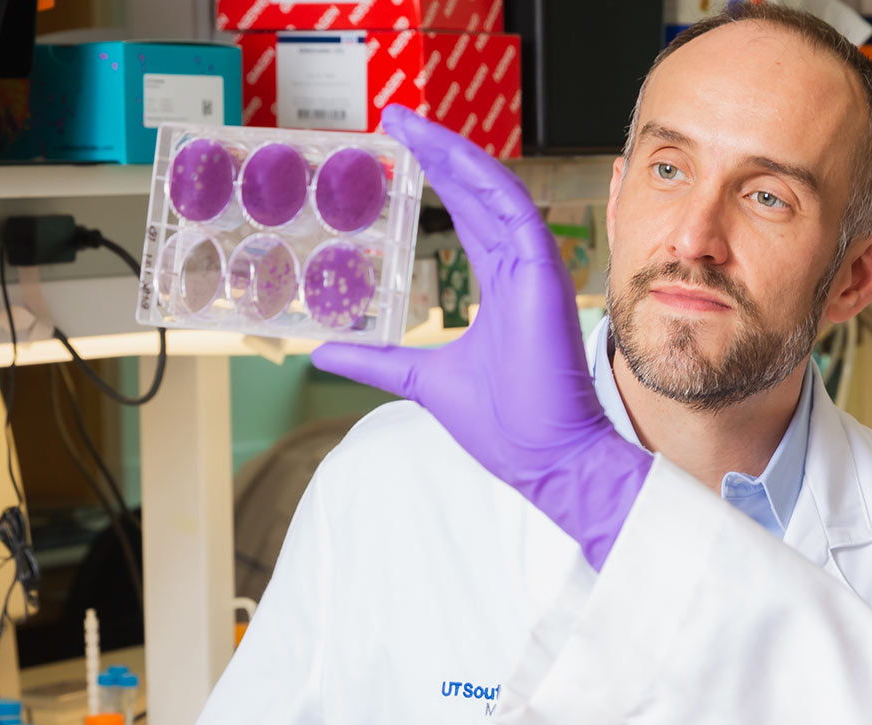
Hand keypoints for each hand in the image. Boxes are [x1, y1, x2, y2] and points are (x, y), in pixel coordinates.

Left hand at [312, 106, 649, 568]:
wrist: (546, 460)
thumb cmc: (505, 425)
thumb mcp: (420, 380)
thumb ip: (377, 361)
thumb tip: (324, 352)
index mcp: (499, 285)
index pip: (466, 215)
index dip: (437, 176)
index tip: (398, 146)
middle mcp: (518, 268)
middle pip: (476, 192)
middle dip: (436, 151)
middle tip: (394, 116)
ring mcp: (534, 269)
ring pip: (493, 191)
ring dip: (453, 154)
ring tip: (411, 124)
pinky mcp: (543, 276)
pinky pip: (515, 212)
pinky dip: (484, 180)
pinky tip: (451, 157)